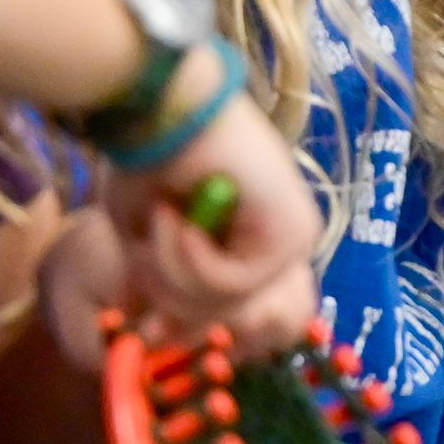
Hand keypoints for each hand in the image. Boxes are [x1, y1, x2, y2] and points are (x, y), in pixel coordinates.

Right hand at [93, 47, 320, 356]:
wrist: (166, 106)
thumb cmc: (150, 161)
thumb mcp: (147, 242)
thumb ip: (161, 287)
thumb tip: (160, 338)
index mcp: (255, 246)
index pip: (231, 318)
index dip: (186, 326)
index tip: (148, 329)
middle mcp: (284, 246)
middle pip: (225, 318)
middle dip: (170, 293)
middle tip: (148, 243)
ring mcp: (296, 239)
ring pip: (224, 304)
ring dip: (171, 266)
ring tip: (163, 215)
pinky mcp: (294, 231)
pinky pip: (231, 282)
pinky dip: (187, 256)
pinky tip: (178, 214)